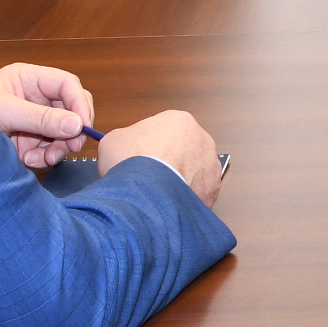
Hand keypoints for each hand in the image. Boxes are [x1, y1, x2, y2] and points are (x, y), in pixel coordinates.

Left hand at [0, 62, 92, 166]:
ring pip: (63, 131)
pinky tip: (29, 160)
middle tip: (69, 149)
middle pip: (71, 109)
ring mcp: (33, 117)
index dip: (80, 104)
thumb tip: (77, 126)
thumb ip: (41, 118)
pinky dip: (44, 156)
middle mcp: (36, 96)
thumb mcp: (5, 113)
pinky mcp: (29, 137)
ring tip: (41, 160)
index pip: (68, 85)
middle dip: (70, 130)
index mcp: (29, 78)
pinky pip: (49, 146)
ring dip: (57, 148)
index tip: (82, 127)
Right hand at [96, 109, 224, 207]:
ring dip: (179, 182)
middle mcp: (202, 139)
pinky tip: (168, 206)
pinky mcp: (213, 190)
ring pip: (193, 174)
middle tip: (149, 178)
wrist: (146, 189)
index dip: (151, 146)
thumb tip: (125, 149)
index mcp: (180, 120)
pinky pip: (197, 194)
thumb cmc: (130, 159)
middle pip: (183, 152)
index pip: (166, 132)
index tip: (140, 158)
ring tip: (157, 195)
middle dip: (169, 164)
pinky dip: (184, 200)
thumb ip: (125, 140)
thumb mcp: (114, 140)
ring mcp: (211, 165)